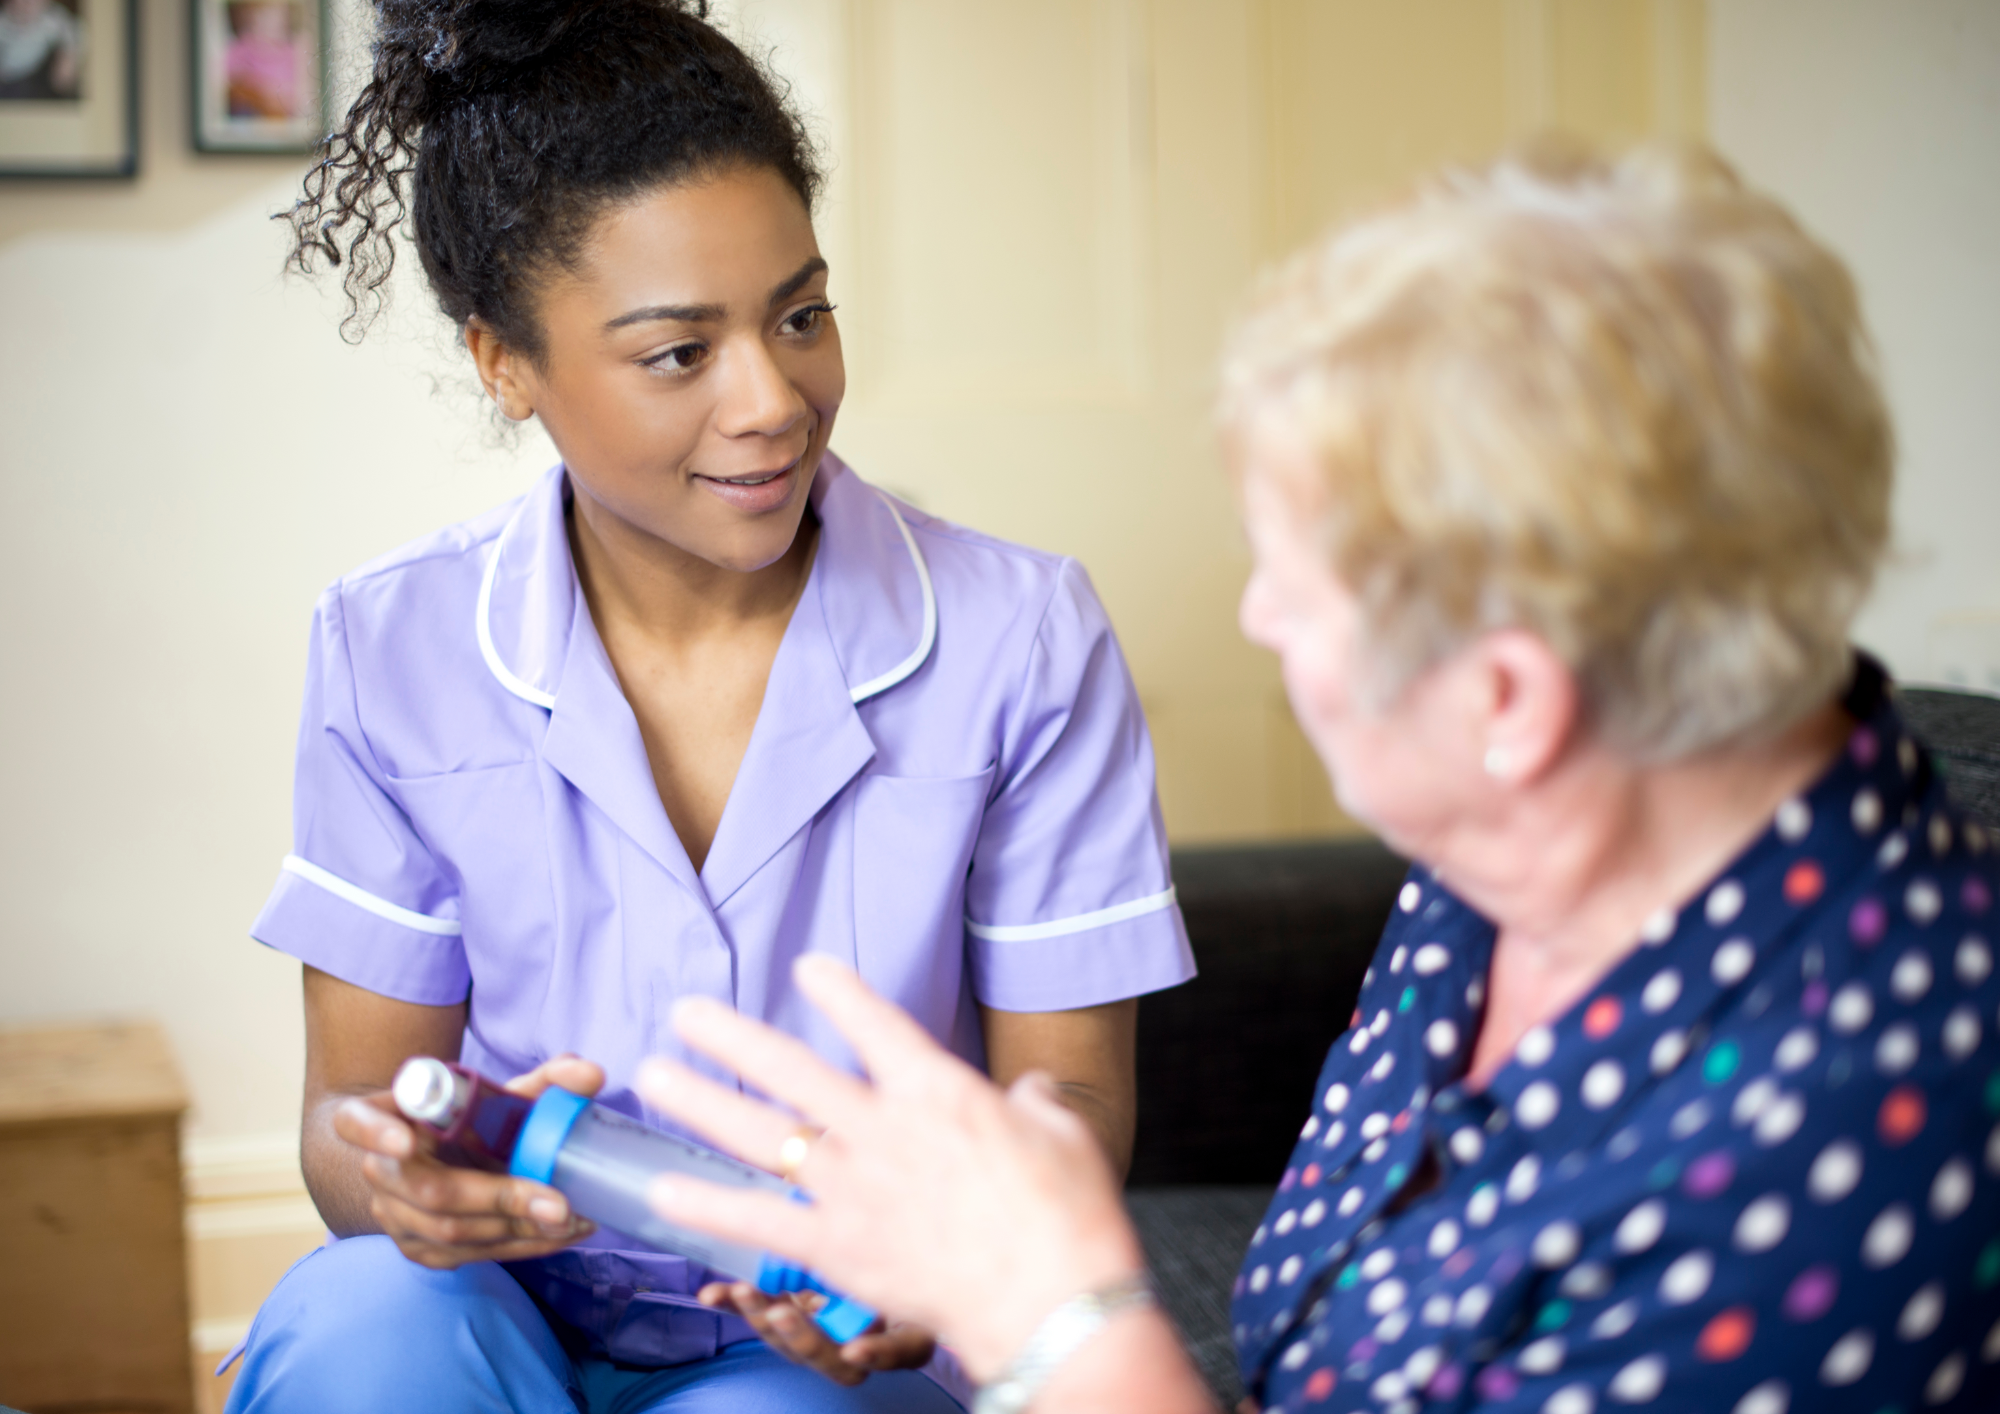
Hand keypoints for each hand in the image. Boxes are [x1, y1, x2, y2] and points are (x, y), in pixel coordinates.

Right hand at [333, 1053, 604, 1268]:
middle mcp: (379, 1170)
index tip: (406, 1141)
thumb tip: (592, 1074)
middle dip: (498, 1198)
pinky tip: (559, 1236)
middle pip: (428, 1191)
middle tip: (558, 1203)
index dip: (377, 1133)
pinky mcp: (417, 1248)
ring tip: (574, 1220)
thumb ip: (545, 1081)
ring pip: (450, 1233)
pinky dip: (517, 1248)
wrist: (431, 1157)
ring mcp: (393, 1215)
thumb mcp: (496, 1093)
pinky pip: (465, 1256)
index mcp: (381, 1115)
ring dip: (517, 1230)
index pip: (358, 1123)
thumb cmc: (464, 1118)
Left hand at [636, 957, 1144, 1380]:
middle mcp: (882, 1128)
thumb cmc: (1070, 1216)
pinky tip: (660, 1190)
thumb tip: (1032, 1091)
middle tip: (685, 1012)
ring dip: (700, 1101)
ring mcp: (852, 1187)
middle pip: (789, 1068)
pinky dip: (706, 1204)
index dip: (838, 991)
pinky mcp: (837, 1249)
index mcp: (938, 1090)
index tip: (809, 968)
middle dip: (731, 1036)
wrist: (1053, 1299)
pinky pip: (757, 1221)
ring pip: (758, 1133)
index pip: (876, 1022)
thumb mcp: (1064, 1135)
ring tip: (655, 1075)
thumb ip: (1035, 1102)